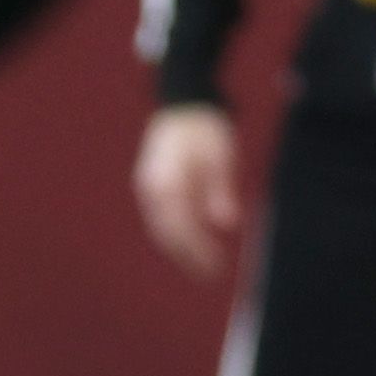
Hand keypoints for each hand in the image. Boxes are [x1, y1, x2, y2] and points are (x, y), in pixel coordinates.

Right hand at [135, 102, 245, 280]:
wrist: (183, 101)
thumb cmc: (206, 127)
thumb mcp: (220, 155)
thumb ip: (220, 189)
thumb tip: (226, 224)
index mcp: (168, 182)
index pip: (181, 227)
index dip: (197, 250)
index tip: (216, 267)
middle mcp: (152, 188)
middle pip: (167, 233)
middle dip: (188, 256)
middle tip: (210, 275)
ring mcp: (148, 187)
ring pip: (161, 227)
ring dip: (181, 248)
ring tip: (202, 265)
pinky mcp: (152, 185)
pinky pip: (161, 217)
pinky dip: (176, 233)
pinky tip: (192, 243)